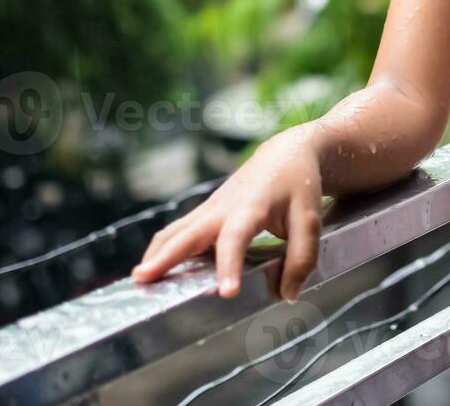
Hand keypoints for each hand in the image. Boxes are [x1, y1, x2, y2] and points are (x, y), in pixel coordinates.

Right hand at [131, 124, 323, 302]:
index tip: (225, 292)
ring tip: (139, 280)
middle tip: (142, 279)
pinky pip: (180, 231)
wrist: (285, 153)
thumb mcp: (310, 220)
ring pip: (178, 230)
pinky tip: (154, 269)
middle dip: (166, 256)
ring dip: (157, 253)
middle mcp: (224, 207)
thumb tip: (286, 294)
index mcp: (251, 207)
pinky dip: (164, 248)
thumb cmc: (298, 185)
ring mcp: (211, 208)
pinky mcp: (206, 213)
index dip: (229, 264)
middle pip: (189, 232)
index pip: (236, 238)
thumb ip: (302, 258)